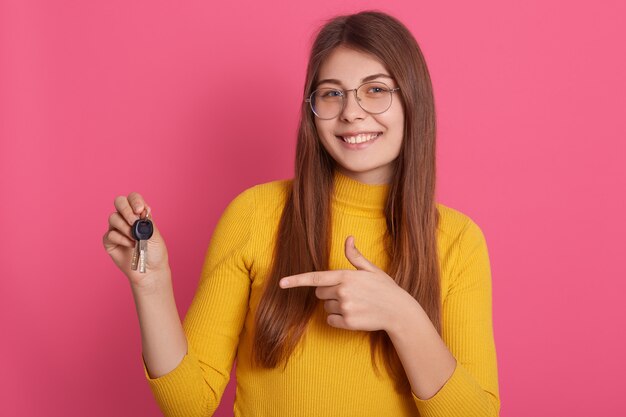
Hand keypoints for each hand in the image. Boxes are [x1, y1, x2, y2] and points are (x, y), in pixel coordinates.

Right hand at [102, 192, 169, 287]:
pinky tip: (130, 246)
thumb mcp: (155, 235)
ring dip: (125, 228)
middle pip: (119, 202)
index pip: (133, 198)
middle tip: (134, 222)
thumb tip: (140, 212)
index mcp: (139, 214)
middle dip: (126, 210)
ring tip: (135, 239)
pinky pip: (110, 234)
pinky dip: (121, 239)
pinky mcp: (109, 241)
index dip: (135, 201)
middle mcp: (126, 218)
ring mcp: (116, 229)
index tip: (140, 210)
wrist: (150, 270)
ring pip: (113, 218)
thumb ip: (147, 222)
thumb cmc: (155, 252)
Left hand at [279, 236, 414, 332]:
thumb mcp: (371, 269)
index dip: (296, 280)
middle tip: (349, 294)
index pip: (316, 278)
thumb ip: (355, 256)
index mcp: (346, 276)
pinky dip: (338, 320)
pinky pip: (331, 320)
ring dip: (336, 306)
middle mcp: (342, 292)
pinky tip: (354, 315)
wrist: (399, 312)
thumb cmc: (385, 288)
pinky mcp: (347, 323)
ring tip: (356, 304)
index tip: (281, 283)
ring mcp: (344, 308)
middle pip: (320, 293)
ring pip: (326, 307)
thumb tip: (348, 238)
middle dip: (329, 293)